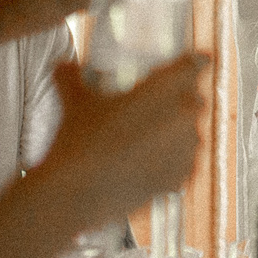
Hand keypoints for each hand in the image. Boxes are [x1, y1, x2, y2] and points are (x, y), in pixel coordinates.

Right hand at [39, 53, 207, 222]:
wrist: (77, 194)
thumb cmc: (79, 141)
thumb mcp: (74, 101)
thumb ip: (70, 76)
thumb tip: (62, 64)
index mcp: (168, 88)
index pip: (195, 65)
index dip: (194, 62)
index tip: (194, 62)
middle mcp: (186, 115)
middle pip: (194, 100)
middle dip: (178, 101)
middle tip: (153, 107)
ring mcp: (187, 149)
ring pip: (191, 133)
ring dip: (175, 133)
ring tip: (145, 139)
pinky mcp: (181, 177)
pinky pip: (184, 162)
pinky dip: (170, 161)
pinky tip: (148, 162)